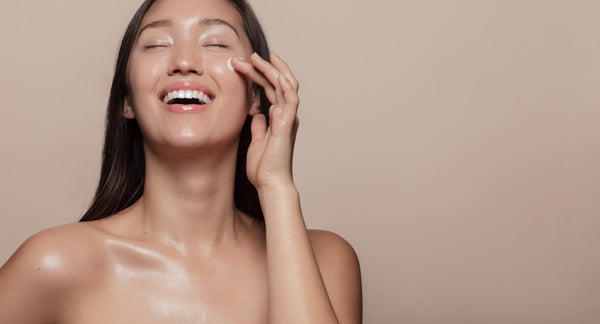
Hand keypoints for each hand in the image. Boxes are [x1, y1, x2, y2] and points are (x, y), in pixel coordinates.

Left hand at [231, 52, 299, 190]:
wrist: (270, 183)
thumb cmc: (263, 167)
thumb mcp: (256, 140)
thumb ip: (258, 125)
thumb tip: (255, 113)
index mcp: (277, 118)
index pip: (270, 89)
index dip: (259, 74)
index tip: (244, 63)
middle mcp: (285, 115)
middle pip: (277, 83)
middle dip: (263, 67)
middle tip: (247, 55)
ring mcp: (288, 119)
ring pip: (285, 86)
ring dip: (272, 69)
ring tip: (256, 57)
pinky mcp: (287, 125)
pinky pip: (290, 100)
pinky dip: (285, 85)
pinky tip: (276, 73)